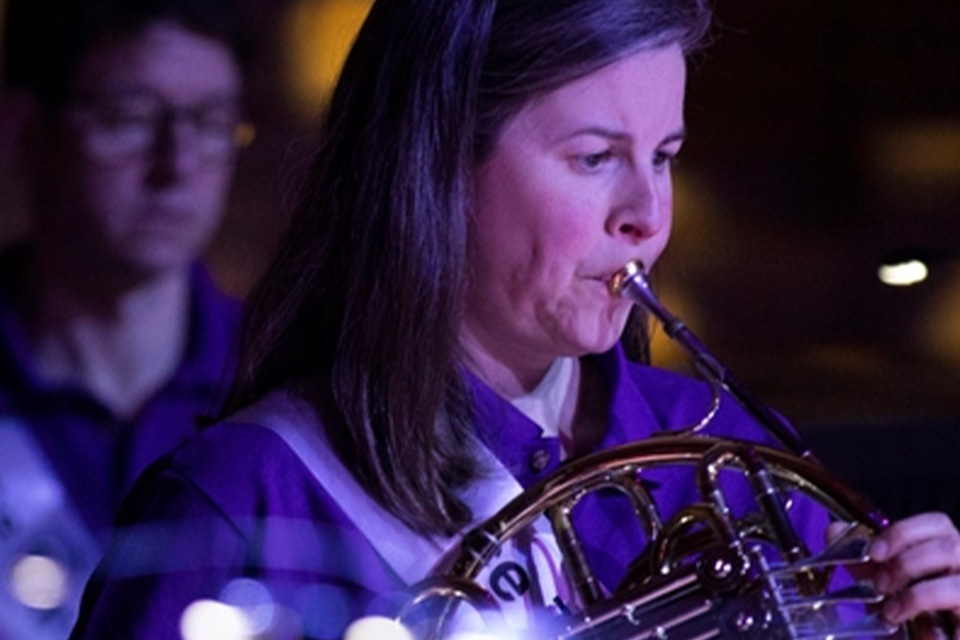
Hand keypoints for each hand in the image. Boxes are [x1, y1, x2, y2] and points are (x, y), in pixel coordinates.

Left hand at [869, 512, 959, 636]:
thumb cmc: (913, 616)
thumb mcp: (884, 586)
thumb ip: (863, 560)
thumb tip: (833, 530)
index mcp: (946, 550)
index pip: (936, 523)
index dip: (904, 532)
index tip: (874, 552)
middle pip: (949, 545)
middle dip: (907, 562)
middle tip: (880, 585)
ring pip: (958, 578)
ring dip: (919, 594)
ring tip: (893, 611)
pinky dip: (933, 612)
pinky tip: (921, 632)